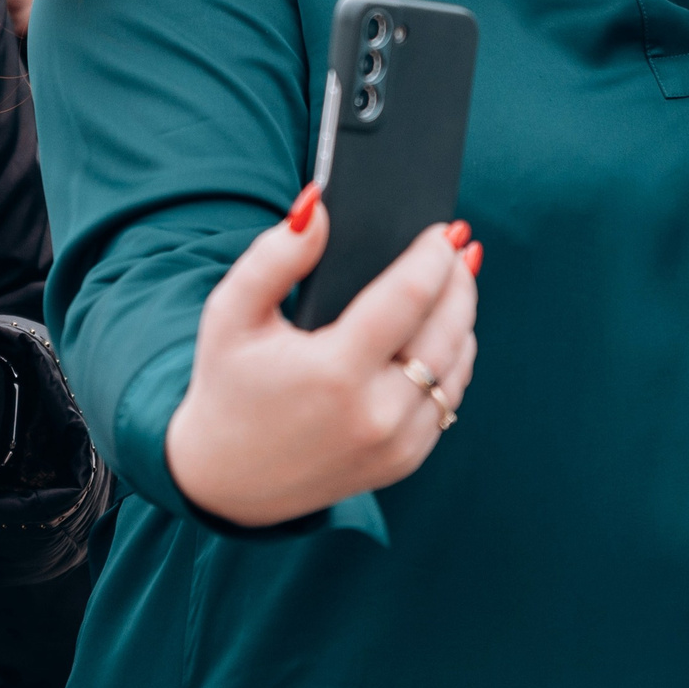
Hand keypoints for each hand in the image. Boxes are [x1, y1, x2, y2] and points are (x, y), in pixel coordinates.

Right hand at [164, 192, 479, 527]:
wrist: (226, 481)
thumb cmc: (228, 383)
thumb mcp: (231, 314)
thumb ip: (273, 256)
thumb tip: (317, 207)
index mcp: (334, 373)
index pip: (408, 299)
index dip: (433, 257)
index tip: (445, 229)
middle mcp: (375, 414)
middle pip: (446, 329)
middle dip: (458, 280)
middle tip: (459, 243)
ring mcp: (395, 444)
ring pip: (456, 365)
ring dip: (462, 318)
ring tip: (457, 279)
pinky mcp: (404, 460)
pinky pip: (449, 399)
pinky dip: (454, 359)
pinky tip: (446, 330)